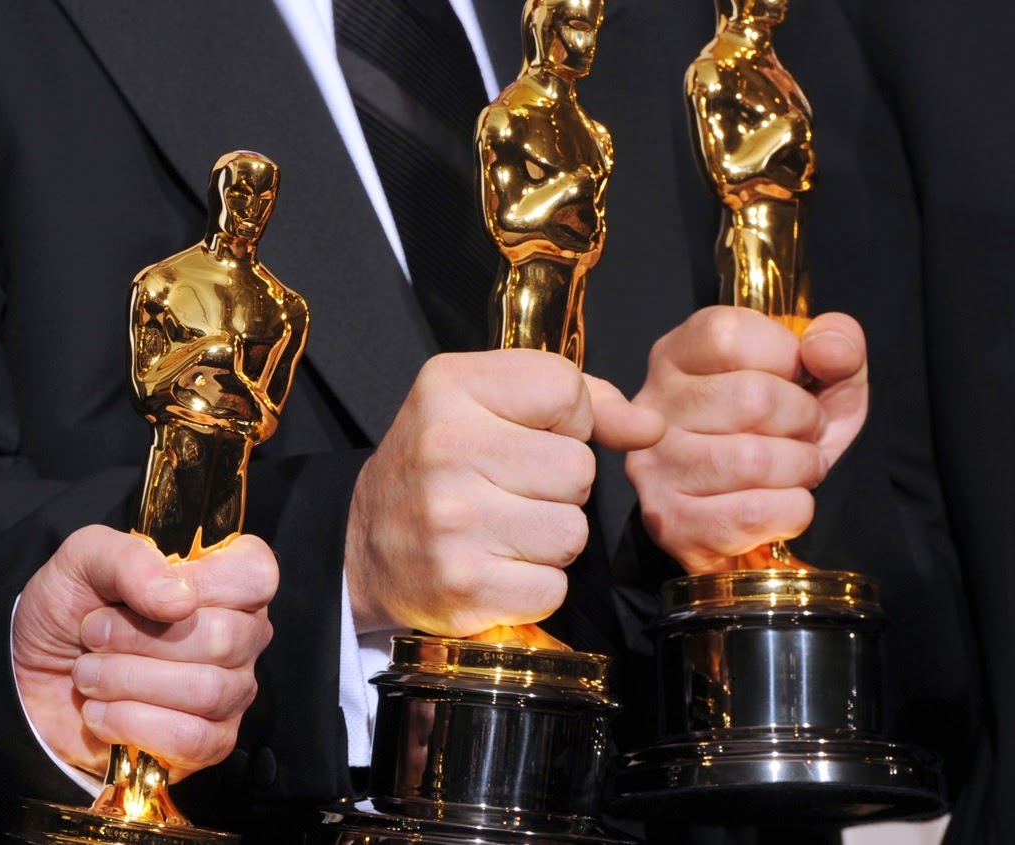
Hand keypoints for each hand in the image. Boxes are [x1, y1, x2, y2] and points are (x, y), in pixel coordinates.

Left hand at [13, 526, 276, 778]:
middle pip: (226, 637)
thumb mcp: (85, 559)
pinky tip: (101, 713)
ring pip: (207, 690)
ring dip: (127, 681)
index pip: (256, 574)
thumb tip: (179, 603)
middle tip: (93, 634)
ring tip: (88, 674)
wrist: (32, 678)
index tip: (150, 593)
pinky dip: (133, 724)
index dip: (206, 583)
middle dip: (139, 637)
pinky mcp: (211, 743)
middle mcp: (240, 634)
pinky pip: (192, 739)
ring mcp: (231, 692)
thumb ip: (130, 560)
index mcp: (223, 581)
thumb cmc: (71, 609)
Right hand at [343, 350, 664, 635]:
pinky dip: (532, 586)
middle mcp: (445, 447)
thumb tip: (651, 428)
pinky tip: (494, 569)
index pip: (566, 390)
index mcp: (449, 386)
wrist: (363, 549)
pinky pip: (553, 587)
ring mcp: (452, 520)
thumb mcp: (489, 405)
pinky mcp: (463, 584)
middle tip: (506, 493)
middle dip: (557, 487)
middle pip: (578, 468)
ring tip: (500, 532)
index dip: (563, 421)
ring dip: (549, 540)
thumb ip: (580, 402)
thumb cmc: (439, 469)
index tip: (523, 438)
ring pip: (573, 531)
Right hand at [625, 307, 868, 573]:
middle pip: (752, 398)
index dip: (784, 356)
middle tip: (803, 434)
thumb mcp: (817, 377)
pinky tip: (779, 503)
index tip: (795, 378)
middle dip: (805, 420)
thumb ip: (835, 344)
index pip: (728, 335)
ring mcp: (655, 467)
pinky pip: (755, 513)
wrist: (753, 519)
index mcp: (677, 355)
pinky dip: (792, 511)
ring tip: (794, 469)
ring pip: (755, 460)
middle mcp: (653, 407)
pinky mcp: (671, 522)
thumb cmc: (779, 432)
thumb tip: (827, 351)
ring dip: (802, 469)